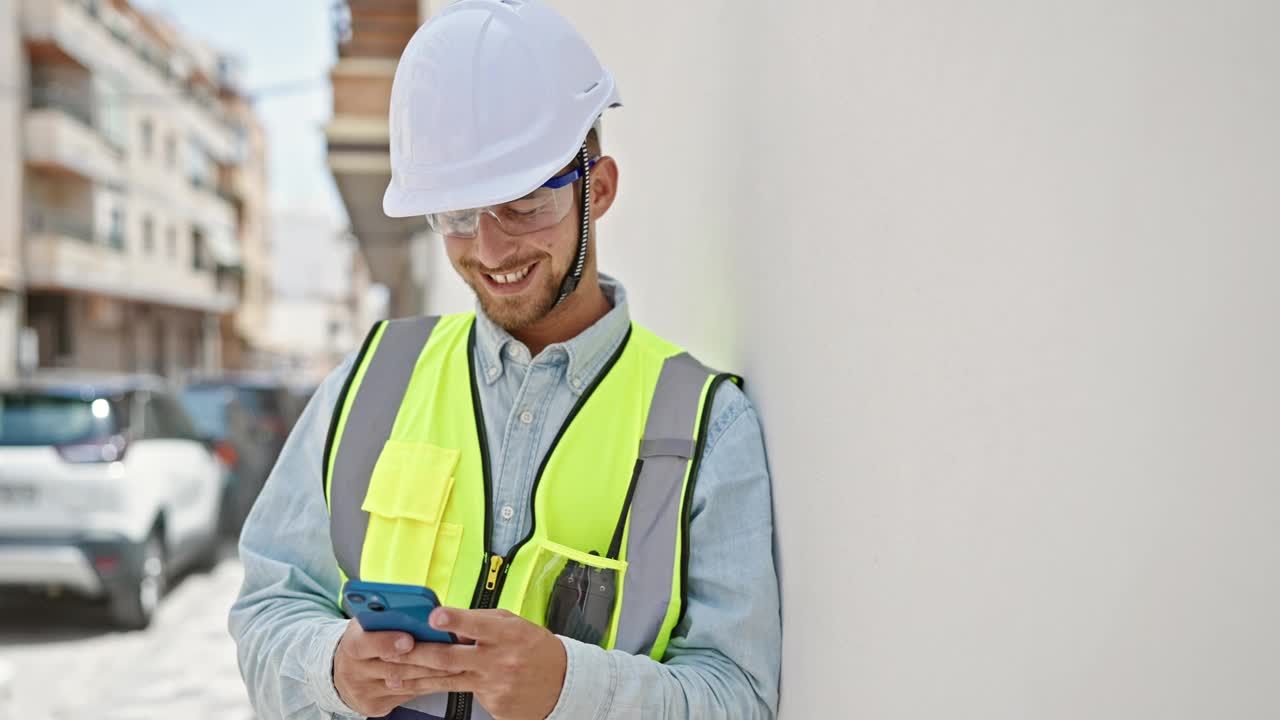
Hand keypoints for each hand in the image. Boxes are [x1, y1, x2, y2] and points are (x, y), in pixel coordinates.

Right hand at [332, 618, 463, 716]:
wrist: (346, 672)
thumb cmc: (366, 639)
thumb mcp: (370, 622)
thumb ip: (389, 617)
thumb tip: (423, 612)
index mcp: (350, 644)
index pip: (363, 645)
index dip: (386, 642)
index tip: (408, 640)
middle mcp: (352, 671)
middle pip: (392, 668)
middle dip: (424, 659)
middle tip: (450, 651)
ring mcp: (363, 692)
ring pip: (405, 683)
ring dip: (433, 673)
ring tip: (457, 662)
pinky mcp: (375, 706)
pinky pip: (408, 695)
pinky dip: (429, 685)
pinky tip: (445, 677)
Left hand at [385, 608, 567, 719]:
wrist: (562, 684)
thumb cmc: (535, 648)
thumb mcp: (515, 624)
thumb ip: (482, 622)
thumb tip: (449, 622)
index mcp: (507, 634)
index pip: (478, 625)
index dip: (456, 620)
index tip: (435, 616)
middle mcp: (499, 661)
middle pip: (451, 658)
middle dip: (418, 654)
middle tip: (392, 651)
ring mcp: (495, 686)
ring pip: (447, 681)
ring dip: (417, 678)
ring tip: (393, 676)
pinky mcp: (493, 705)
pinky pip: (463, 695)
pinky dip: (445, 689)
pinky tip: (425, 686)